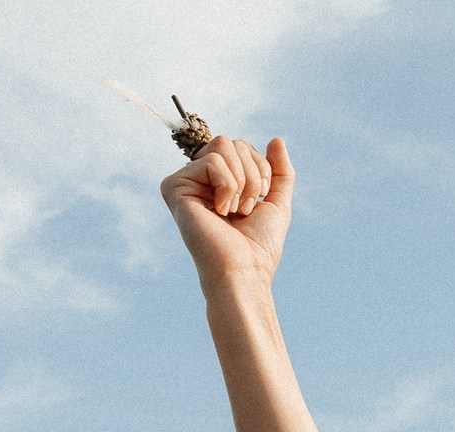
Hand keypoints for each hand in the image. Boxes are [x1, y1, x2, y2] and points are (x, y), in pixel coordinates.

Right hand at [161, 135, 293, 287]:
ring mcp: (185, 181)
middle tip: (245, 209)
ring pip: (223, 146)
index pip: (241, 147)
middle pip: (233, 143)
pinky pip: (212, 161)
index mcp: (218, 181)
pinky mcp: (174, 186)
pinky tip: (219, 211)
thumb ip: (279, 172)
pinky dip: (227, 186)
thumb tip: (277, 139)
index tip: (258, 201)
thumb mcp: (277, 202)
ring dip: (241, 182)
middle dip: (252, 174)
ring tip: (233, 211)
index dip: (261, 169)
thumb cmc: (258, 246)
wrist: (244, 270)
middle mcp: (199, 179)